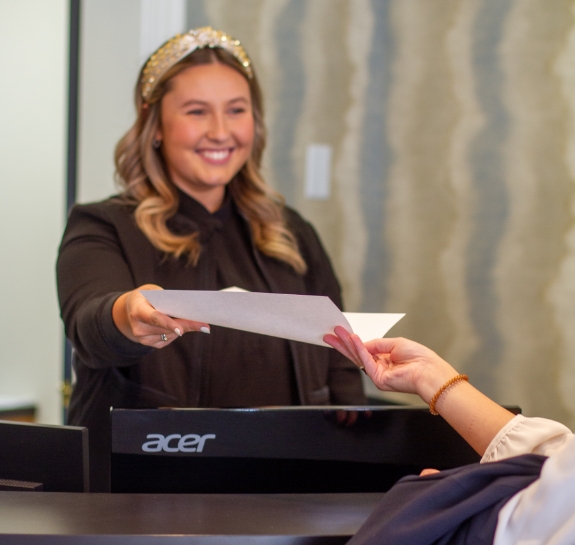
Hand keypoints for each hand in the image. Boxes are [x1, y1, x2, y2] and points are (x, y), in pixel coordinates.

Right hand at [112, 284, 209, 347]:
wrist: (132, 308)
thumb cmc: (148, 297)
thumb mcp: (156, 293)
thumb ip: (169, 301)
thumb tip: (189, 312)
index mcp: (137, 310)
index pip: (154, 318)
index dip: (169, 324)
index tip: (181, 331)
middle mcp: (138, 327)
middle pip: (166, 328)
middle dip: (187, 326)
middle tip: (205, 326)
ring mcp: (142, 338)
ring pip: (170, 335)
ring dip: (183, 328)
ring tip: (191, 321)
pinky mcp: (149, 344)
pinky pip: (168, 340)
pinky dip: (175, 333)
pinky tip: (176, 327)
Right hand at [323, 326, 457, 403]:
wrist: (429, 371)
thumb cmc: (419, 358)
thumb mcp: (395, 344)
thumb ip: (377, 344)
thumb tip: (362, 342)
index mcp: (384, 359)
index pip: (364, 350)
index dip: (352, 342)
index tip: (341, 333)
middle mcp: (379, 367)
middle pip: (356, 354)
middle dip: (342, 344)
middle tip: (329, 334)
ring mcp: (377, 374)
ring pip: (358, 357)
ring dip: (346, 344)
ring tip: (336, 333)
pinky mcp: (378, 379)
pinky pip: (366, 361)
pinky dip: (359, 349)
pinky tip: (352, 339)